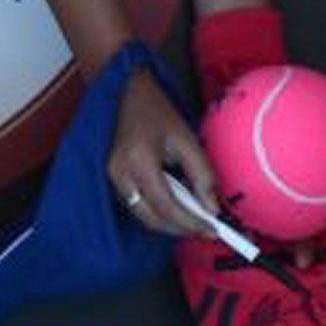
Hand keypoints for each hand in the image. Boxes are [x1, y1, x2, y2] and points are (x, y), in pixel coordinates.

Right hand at [109, 67, 215, 236]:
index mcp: (138, 161)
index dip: (190, 222)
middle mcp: (120, 175)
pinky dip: (159, 213)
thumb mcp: (187, 139)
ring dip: (170, 223)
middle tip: (207, 231)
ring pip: (144, 217)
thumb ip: (202, 175)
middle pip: (152, 219)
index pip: (166, 206)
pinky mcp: (113, 179)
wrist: (128, 93)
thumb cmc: (158, 112)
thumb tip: (212, 209)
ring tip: (196, 221)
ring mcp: (113, 179)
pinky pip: (138, 206)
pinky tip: (178, 208)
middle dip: (181, 229)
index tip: (213, 231)